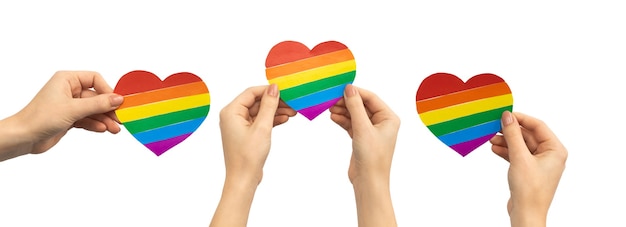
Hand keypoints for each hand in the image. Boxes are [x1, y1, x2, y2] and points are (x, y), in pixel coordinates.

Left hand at [0, 71, 122, 160]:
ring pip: (94, 110)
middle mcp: (69, 90)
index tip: (117, 102)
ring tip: (114, 129)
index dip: (107, 90)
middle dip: (108, 109)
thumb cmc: (40, 118)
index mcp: (67, 79)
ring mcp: (70, 105)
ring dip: (104, 119)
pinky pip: (88, 119)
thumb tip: (118, 99)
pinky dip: (96, 124)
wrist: (24, 137)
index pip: (95, 79)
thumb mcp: (74, 109)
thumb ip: (98, 104)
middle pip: (97, 96)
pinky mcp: (69, 118)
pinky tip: (103, 129)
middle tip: (120, 118)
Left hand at [210, 84, 295, 226]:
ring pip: (260, 111)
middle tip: (292, 103)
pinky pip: (260, 121)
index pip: (251, 92)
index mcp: (231, 111)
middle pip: (256, 101)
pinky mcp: (246, 133)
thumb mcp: (262, 127)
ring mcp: (239, 125)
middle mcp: (232, 116)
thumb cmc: (248, 156)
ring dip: (275, 111)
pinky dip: (271, 120)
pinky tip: (284, 119)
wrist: (243, 179)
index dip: (268, 91)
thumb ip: (268, 106)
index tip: (285, 91)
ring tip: (292, 112)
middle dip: (275, 102)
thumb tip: (274, 88)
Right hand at [330, 84, 398, 226]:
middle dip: (347, 102)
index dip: (356, 92)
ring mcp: (371, 131)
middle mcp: (382, 123)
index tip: (341, 88)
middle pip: (362, 105)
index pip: (371, 98)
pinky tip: (333, 117)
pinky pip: (351, 124)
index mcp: (389, 118)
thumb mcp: (362, 128)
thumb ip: (355, 107)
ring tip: (329, 109)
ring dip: (343, 111)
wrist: (368, 181)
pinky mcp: (362, 138)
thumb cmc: (372, 157)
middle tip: (331, 99)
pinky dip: (343, 120)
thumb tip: (349, 89)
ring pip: (355, 114)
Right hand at [490, 111, 567, 226]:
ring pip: (521, 145)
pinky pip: (517, 154)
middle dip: (510, 131)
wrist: (526, 213)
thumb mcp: (519, 158)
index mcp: (555, 150)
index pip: (538, 126)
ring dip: (506, 141)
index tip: (505, 114)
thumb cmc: (530, 190)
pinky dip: (507, 151)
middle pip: (528, 135)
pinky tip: (495, 149)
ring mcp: (539, 163)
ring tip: (491, 138)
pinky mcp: (529, 170)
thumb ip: (513, 135)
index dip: (521, 119)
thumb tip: (508, 117)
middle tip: (494, 126)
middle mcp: (550, 155)